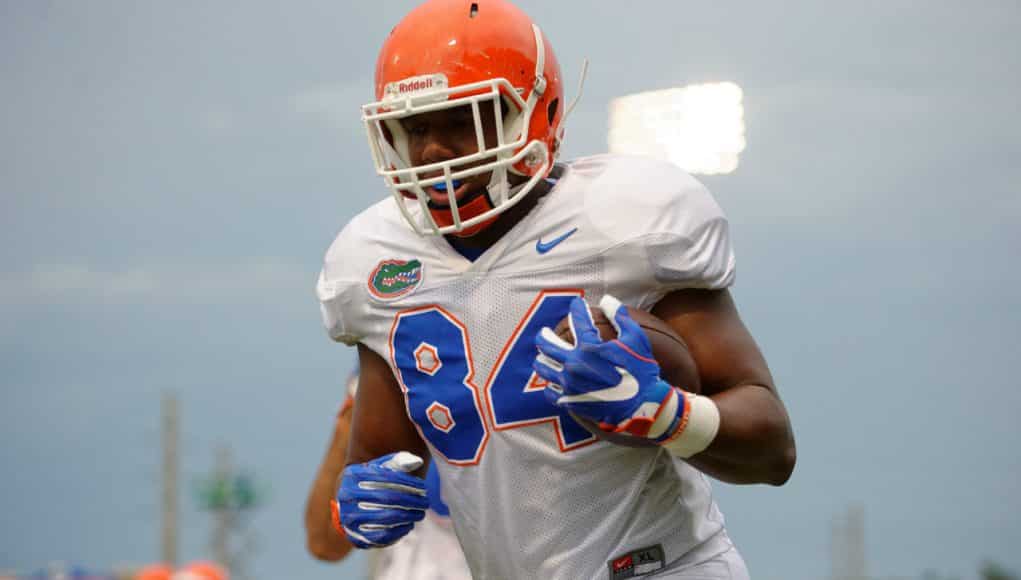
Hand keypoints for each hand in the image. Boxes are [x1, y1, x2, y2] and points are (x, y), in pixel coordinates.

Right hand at [332, 452, 428, 547]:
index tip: (423, 487)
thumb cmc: (371, 481)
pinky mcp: (355, 536)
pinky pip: (382, 535)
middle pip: (388, 498)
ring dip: (409, 516)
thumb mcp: (380, 467)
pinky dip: (400, 530)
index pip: (386, 477)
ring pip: (387, 517)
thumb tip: (417, 462)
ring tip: (421, 513)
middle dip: (412, 500)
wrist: (350, 503)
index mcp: (353, 475)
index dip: (408, 482)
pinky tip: (409, 524)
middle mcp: (347, 496)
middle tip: (426, 502)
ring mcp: (350, 518)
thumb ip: (398, 461)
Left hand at [532, 295, 685, 440]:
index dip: (576, 308)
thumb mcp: (636, 339)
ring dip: (542, 358)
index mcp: (589, 347)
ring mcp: (569, 384)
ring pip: (542, 367)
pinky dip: (550, 384)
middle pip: (546, 344)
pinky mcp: (569, 400)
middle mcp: (574, 364)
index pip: (577, 320)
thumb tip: (607, 300)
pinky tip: (553, 381)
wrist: (643, 406)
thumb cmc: (642, 372)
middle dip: (544, 335)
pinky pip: (549, 391)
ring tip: (543, 356)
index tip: (576, 304)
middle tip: (544, 332)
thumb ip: (620, 317)